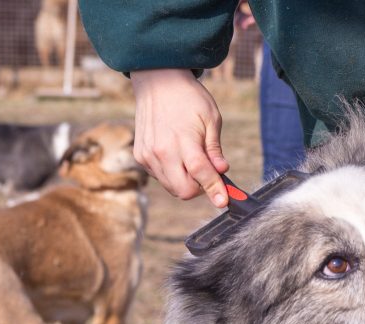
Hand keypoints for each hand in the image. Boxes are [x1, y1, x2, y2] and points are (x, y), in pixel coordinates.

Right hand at [129, 68, 228, 206]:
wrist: (157, 80)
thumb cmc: (188, 97)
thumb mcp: (211, 118)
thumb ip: (215, 149)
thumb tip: (222, 171)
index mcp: (182, 141)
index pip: (201, 174)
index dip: (215, 190)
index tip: (223, 201)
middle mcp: (162, 151)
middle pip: (184, 190)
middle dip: (200, 189)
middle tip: (209, 175)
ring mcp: (148, 155)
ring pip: (171, 187)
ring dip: (186, 182)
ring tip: (192, 160)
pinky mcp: (140, 156)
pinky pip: (160, 177)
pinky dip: (172, 174)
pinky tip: (176, 155)